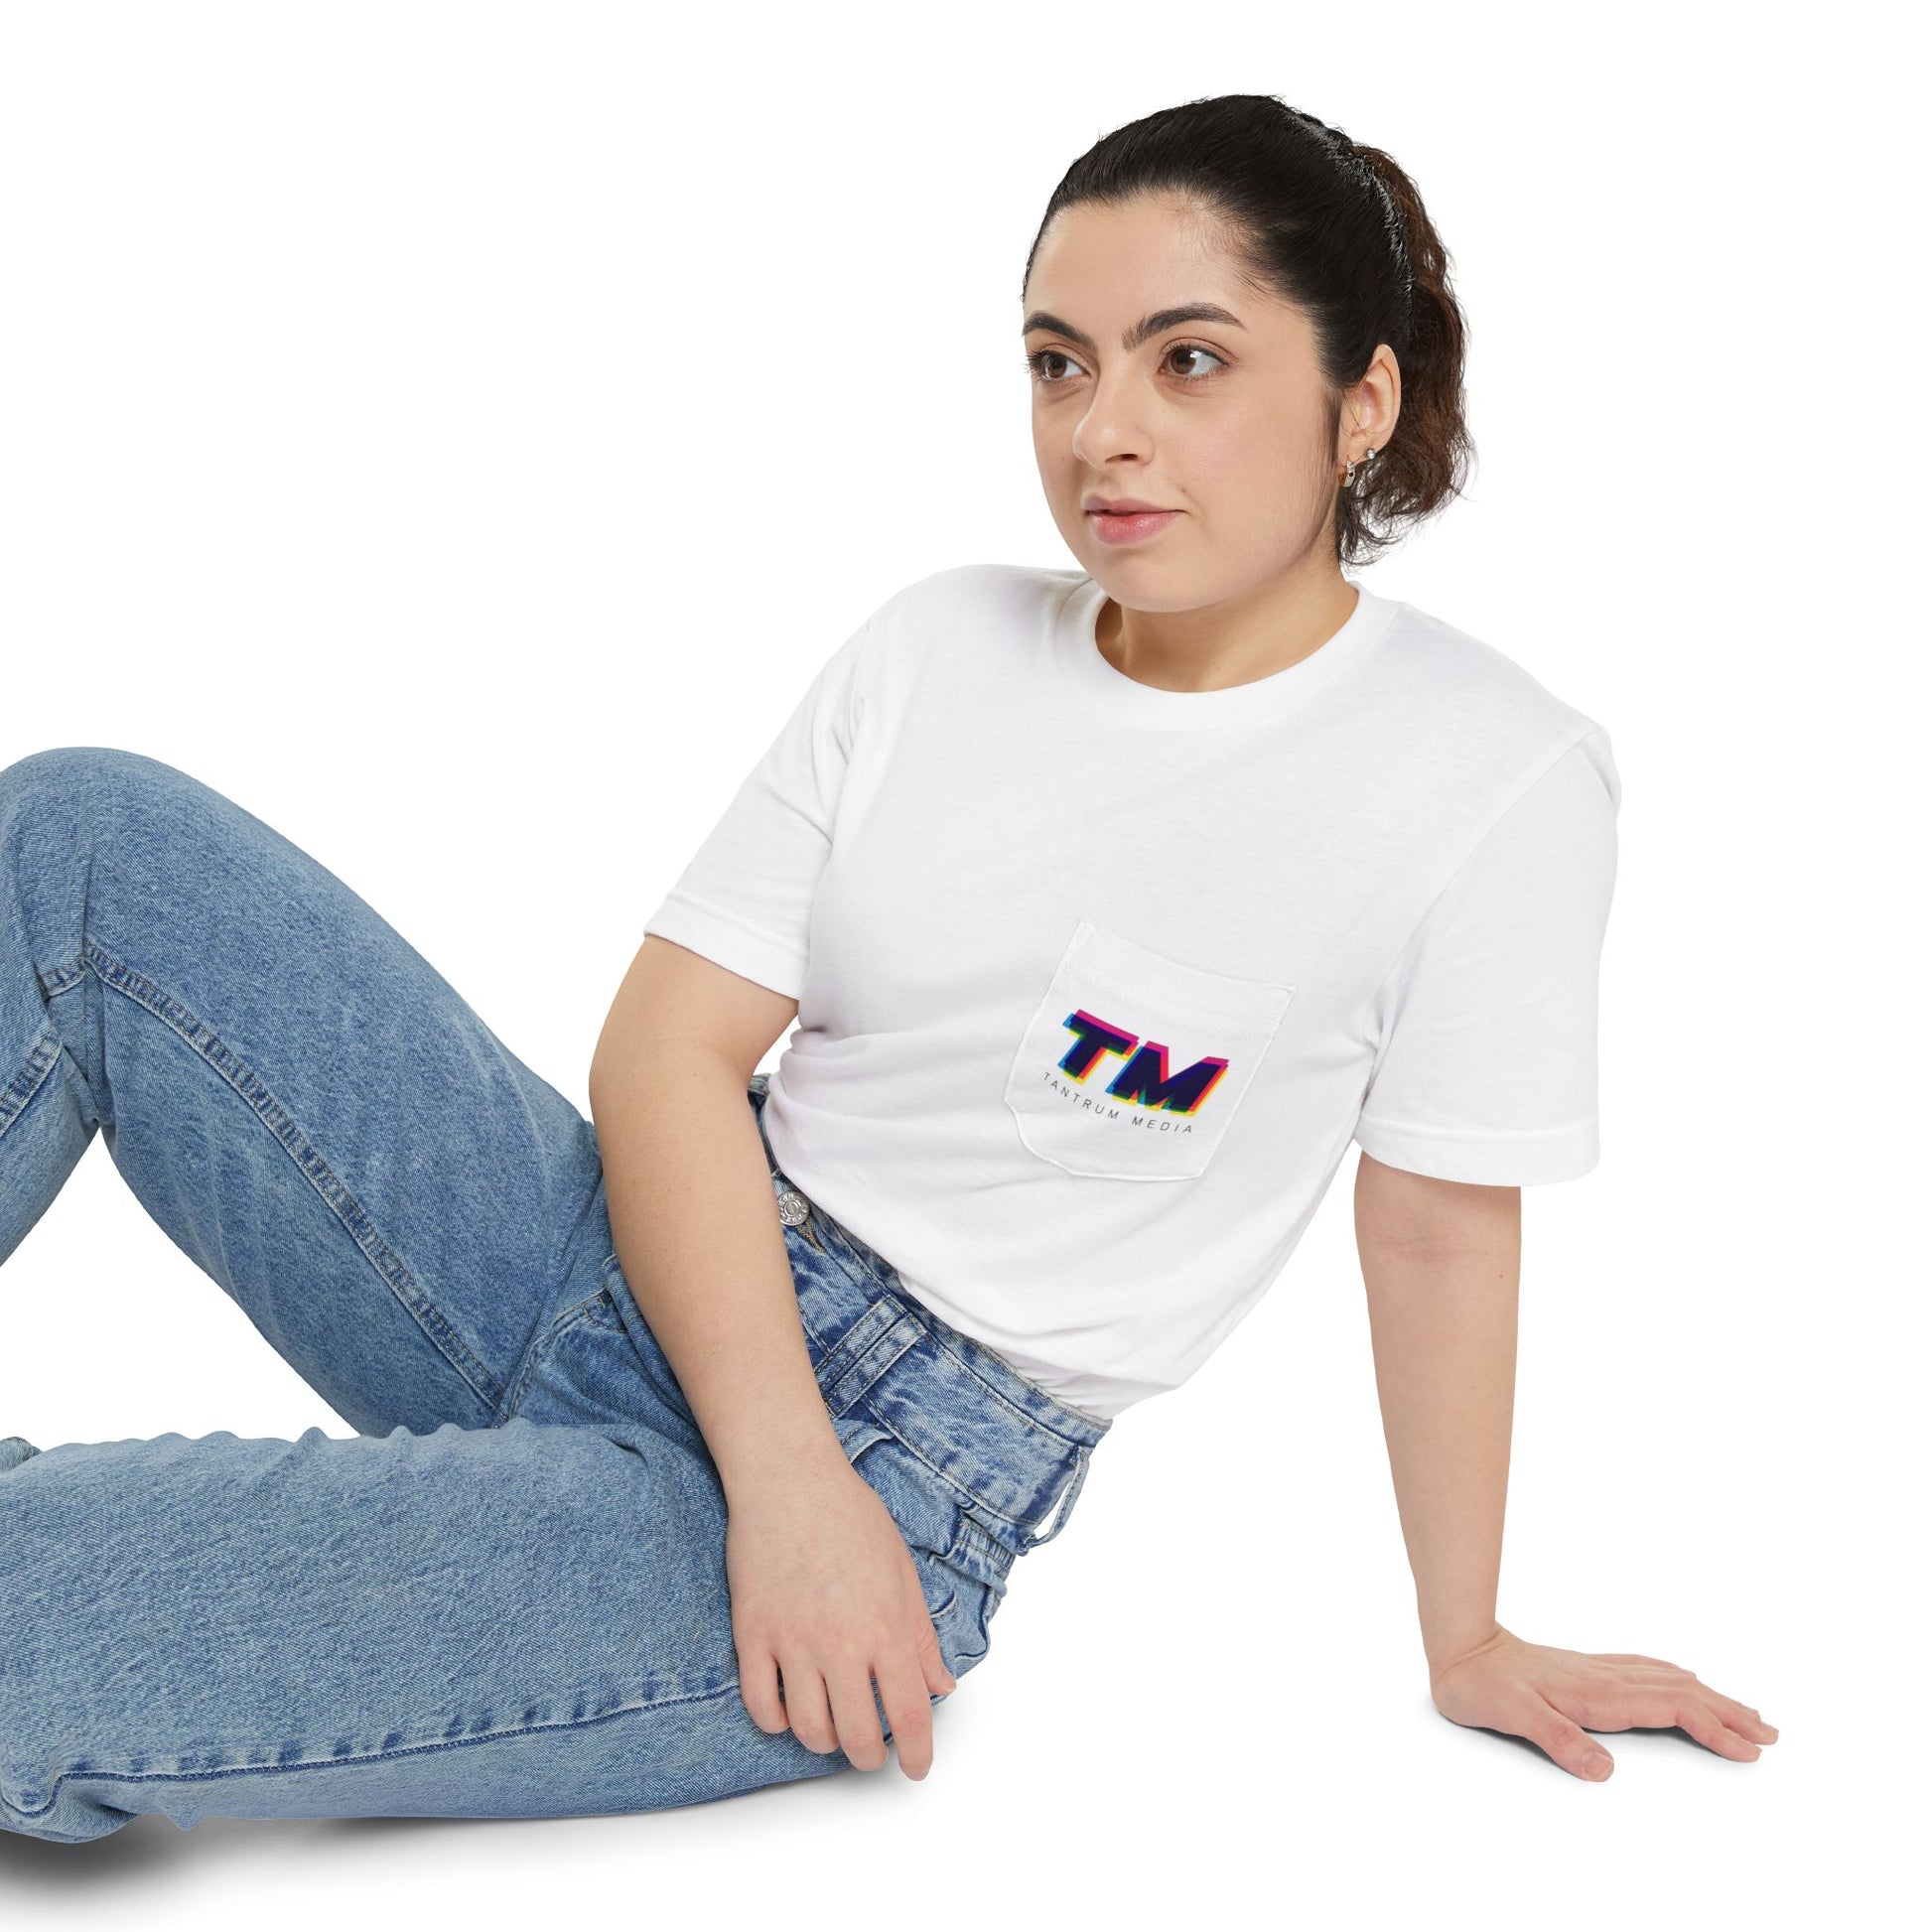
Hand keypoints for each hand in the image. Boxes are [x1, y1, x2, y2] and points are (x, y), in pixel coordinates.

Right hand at [726, 1443, 957, 1779]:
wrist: (790, 1480)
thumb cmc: (851, 1516)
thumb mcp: (902, 1572)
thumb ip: (921, 1635)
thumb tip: (940, 1684)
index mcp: (887, 1628)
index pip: (910, 1714)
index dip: (918, 1752)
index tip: (916, 1768)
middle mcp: (842, 1644)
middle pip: (857, 1737)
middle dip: (868, 1756)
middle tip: (871, 1749)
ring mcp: (794, 1643)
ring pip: (808, 1730)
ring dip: (824, 1741)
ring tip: (832, 1727)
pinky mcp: (753, 1635)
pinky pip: (761, 1705)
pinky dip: (776, 1721)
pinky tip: (789, 1709)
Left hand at [1429, 1624, 1779, 1780]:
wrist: (1459, 1645)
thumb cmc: (1482, 1684)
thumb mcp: (1515, 1716)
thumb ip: (1559, 1740)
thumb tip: (1604, 1770)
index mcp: (1599, 1694)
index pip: (1672, 1708)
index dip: (1713, 1728)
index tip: (1749, 1749)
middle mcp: (1605, 1678)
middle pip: (1682, 1692)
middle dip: (1728, 1712)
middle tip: (1770, 1733)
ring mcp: (1597, 1671)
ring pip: (1667, 1679)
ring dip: (1709, 1694)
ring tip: (1743, 1709)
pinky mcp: (1585, 1669)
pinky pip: (1645, 1670)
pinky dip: (1676, 1678)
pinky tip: (1681, 1679)